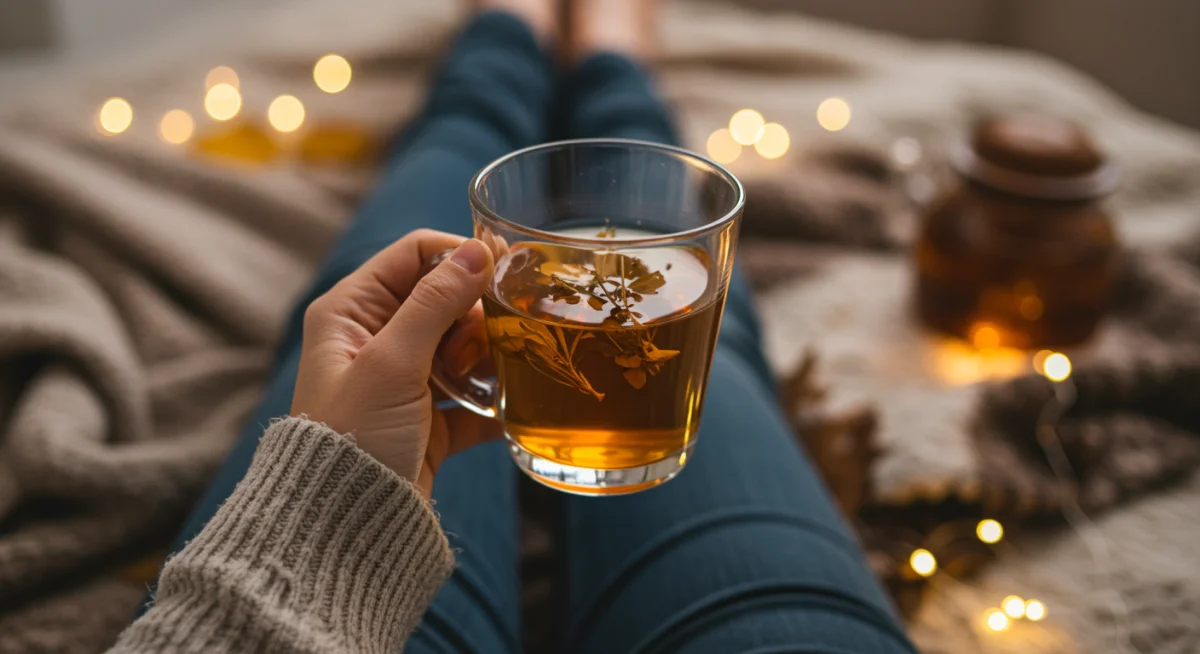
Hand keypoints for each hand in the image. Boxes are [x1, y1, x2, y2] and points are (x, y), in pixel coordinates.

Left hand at [291, 229, 500, 496]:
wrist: (346, 530)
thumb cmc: (353, 438)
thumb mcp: (392, 362)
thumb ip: (435, 303)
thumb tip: (477, 251)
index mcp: (350, 311)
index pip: (413, 255)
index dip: (459, 255)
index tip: (505, 269)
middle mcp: (373, 339)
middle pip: (445, 298)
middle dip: (476, 315)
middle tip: (488, 341)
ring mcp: (402, 381)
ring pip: (463, 345)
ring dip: (487, 355)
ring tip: (498, 374)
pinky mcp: (427, 420)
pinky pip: (471, 394)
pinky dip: (491, 399)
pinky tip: (512, 405)